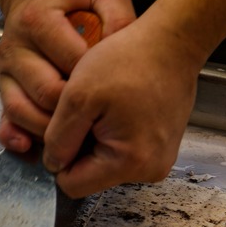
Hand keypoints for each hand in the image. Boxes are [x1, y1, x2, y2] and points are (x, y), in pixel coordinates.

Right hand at [0, 0, 134, 151]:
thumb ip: (118, 16)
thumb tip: (126, 53)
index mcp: (38, 21)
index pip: (69, 63)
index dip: (95, 84)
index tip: (115, 97)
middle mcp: (16, 47)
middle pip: (46, 92)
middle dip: (75, 114)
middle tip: (101, 124)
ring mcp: (6, 70)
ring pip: (22, 111)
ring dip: (49, 131)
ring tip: (76, 139)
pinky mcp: (3, 87)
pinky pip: (5, 118)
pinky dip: (17, 137)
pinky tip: (31, 148)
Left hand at [43, 13, 206, 197]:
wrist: (172, 41)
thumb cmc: (130, 60)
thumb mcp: (78, 96)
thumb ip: (58, 138)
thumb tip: (52, 165)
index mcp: (130, 163)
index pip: (72, 185)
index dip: (60, 158)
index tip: (68, 125)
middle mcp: (149, 170)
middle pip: (90, 176)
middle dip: (79, 147)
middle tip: (88, 110)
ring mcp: (158, 160)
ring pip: (103, 164)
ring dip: (95, 138)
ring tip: (104, 105)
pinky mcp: (160, 148)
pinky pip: (121, 151)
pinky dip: (111, 133)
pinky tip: (117, 107)